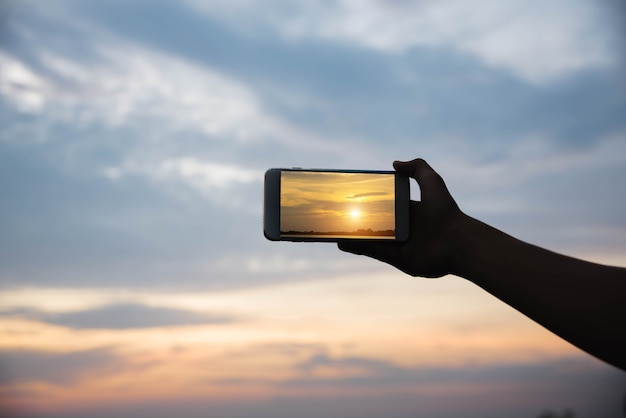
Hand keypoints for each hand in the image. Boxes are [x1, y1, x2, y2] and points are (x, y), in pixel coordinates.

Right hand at [338, 158, 463, 276]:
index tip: (355, 196)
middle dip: (359, 220)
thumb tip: (395, 163)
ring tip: (335, 229)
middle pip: (378, 223)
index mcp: (412, 211)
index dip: (373, 202)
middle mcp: (406, 228)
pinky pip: (375, 252)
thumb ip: (417, 168)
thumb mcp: (432, 182)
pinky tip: (343, 242)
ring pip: (372, 239)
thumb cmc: (446, 212)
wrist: (457, 242)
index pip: (388, 205)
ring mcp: (402, 245)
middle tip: (339, 214)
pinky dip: (359, 248)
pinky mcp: (400, 260)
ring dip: (354, 235)